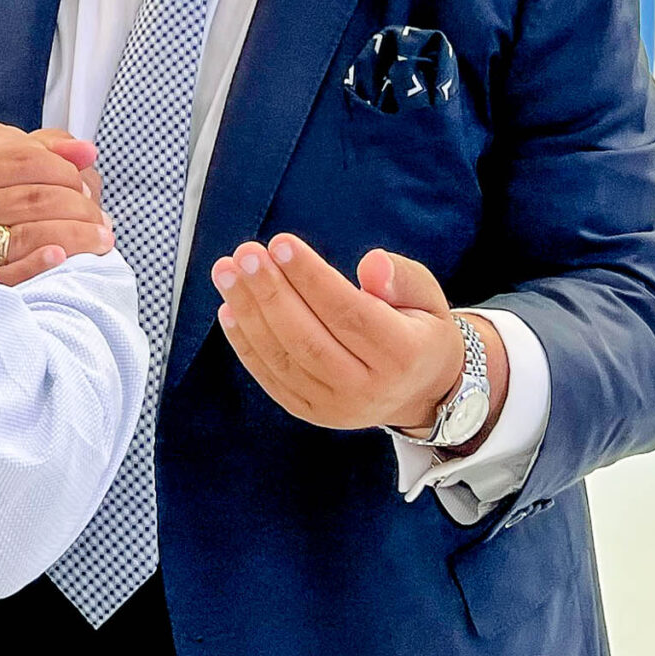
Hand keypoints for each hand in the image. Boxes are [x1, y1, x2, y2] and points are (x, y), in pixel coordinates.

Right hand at [0, 114, 113, 285]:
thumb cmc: (6, 191)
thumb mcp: (21, 158)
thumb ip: (51, 146)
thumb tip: (86, 151)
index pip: (22, 158)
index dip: (62, 168)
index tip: (82, 182)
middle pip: (30, 198)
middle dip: (76, 206)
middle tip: (98, 217)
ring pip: (26, 236)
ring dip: (74, 235)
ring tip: (99, 239)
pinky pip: (9, 274)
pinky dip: (38, 263)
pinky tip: (60, 256)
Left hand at [212, 236, 505, 448]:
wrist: (419, 391)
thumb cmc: (419, 329)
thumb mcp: (427, 297)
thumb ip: (402, 277)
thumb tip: (370, 263)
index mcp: (402, 355)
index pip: (348, 313)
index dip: (311, 278)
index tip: (280, 243)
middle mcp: (368, 388)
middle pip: (308, 338)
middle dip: (270, 292)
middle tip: (245, 253)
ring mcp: (336, 406)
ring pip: (283, 358)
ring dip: (248, 312)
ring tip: (227, 272)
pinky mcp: (311, 412)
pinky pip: (271, 377)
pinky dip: (245, 343)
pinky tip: (229, 307)